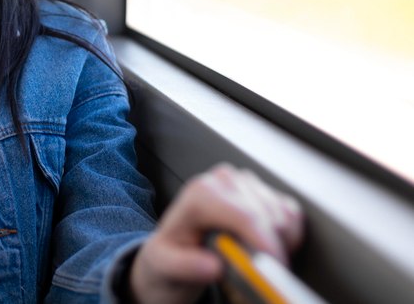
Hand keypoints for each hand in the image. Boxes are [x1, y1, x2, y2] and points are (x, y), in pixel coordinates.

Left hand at [129, 164, 303, 303]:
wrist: (178, 246)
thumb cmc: (171, 252)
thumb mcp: (165, 264)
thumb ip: (185, 266)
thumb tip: (213, 266)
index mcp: (201, 193)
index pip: (244, 216)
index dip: (266, 244)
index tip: (274, 270)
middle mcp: (225, 181)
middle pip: (269, 217)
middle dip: (273, 251)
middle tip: (261, 277)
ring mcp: (246, 183)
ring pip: (284, 217)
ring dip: (280, 245)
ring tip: (254, 260)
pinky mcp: (263, 191)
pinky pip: (292, 215)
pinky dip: (288, 237)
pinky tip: (265, 248)